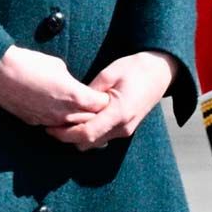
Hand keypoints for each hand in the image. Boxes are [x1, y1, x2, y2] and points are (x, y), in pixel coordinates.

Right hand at [0, 45, 109, 127]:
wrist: (1, 72)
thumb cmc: (31, 63)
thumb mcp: (59, 66)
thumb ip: (72, 82)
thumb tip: (75, 88)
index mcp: (74, 96)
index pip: (100, 105)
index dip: (104, 100)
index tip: (105, 95)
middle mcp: (63, 113)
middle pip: (89, 121)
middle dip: (95, 114)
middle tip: (98, 108)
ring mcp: (48, 121)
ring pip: (71, 128)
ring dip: (78, 122)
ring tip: (83, 115)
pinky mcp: (34, 123)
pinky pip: (54, 126)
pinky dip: (61, 123)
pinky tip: (61, 115)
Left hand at [45, 50, 177, 150]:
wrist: (160, 71)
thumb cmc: (136, 68)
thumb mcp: (110, 73)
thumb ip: (91, 91)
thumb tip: (74, 102)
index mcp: (119, 112)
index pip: (87, 133)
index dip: (66, 134)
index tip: (50, 127)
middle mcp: (123, 127)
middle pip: (88, 143)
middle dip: (69, 137)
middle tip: (52, 124)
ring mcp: (126, 130)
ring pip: (95, 143)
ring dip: (79, 136)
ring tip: (64, 121)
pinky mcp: (126, 129)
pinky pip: (103, 137)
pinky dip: (89, 132)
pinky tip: (80, 120)